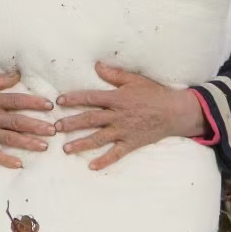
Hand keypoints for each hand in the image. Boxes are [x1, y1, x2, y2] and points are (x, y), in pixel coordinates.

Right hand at [0, 72, 55, 168]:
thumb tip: (18, 75)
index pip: (17, 101)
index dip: (34, 103)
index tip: (50, 106)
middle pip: (17, 122)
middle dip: (37, 126)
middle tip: (54, 130)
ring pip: (9, 138)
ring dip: (28, 143)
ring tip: (44, 146)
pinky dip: (5, 160)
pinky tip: (19, 164)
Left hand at [54, 62, 206, 169]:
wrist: (175, 112)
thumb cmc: (154, 94)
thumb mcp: (135, 80)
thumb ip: (114, 75)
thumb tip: (97, 65)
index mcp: (117, 98)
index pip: (91, 98)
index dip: (74, 99)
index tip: (59, 101)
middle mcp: (118, 115)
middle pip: (90, 120)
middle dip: (71, 124)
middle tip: (55, 128)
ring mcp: (124, 131)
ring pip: (99, 138)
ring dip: (81, 144)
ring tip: (66, 149)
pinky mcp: (132, 143)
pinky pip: (116, 154)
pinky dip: (104, 160)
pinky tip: (92, 166)